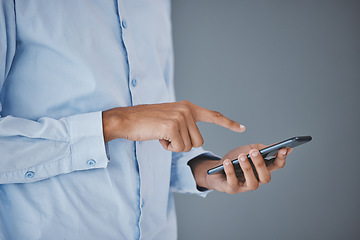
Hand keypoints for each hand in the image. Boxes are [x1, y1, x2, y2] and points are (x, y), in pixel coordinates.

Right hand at [102, 100, 244, 151]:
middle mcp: (187, 110)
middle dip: (184, 144)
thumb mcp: (170, 118)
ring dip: (175, 146)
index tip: (242, 128)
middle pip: (199, 141)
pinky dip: (168, 148)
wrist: (127, 119)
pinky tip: (158, 137)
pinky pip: (178, 148)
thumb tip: (195, 141)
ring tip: (162, 134)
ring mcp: (180, 117)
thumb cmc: (147, 122)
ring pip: (189, 146)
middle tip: (167, 135)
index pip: (213, 115)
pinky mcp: (172, 126)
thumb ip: (185, 124)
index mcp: (188, 107)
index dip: (228, 123)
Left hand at [189, 144, 291, 193]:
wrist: (216, 168)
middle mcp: (257, 180)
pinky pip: (233, 182)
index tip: (283, 149)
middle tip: (254, 152)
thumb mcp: (248, 150)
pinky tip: (227, 162)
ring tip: (241, 156)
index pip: (277, 166)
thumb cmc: (235, 159)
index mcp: (263, 169)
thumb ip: (261, 148)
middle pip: (266, 177)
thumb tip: (279, 146)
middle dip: (260, 164)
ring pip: (252, 183)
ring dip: (247, 168)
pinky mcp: (232, 188)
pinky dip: (230, 171)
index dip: (281, 158)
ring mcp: (245, 186)